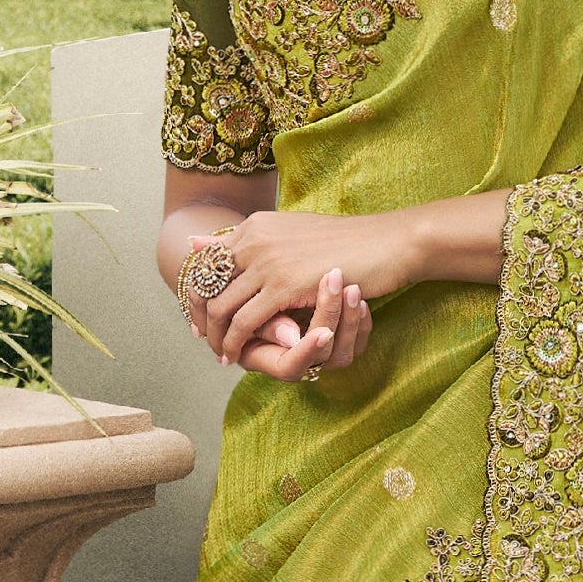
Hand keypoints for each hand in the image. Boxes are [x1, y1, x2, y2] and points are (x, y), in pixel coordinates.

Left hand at [182, 210, 405, 374]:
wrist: (384, 243)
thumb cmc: (347, 242)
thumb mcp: (296, 235)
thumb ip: (261, 242)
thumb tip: (212, 243)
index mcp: (255, 225)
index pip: (209, 261)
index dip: (198, 289)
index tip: (197, 312)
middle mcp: (254, 239)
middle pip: (206, 284)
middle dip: (199, 315)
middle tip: (201, 337)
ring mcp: (266, 261)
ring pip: (220, 306)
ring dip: (215, 334)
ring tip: (218, 351)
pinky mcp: (282, 286)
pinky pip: (244, 322)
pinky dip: (234, 342)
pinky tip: (234, 355)